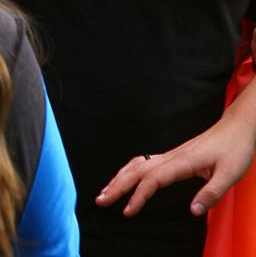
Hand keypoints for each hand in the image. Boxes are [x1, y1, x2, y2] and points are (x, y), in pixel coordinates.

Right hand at [96, 112, 255, 216]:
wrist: (237, 128)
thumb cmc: (234, 149)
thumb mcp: (230, 175)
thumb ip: (211, 193)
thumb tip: (193, 211)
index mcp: (182, 162)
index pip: (152, 180)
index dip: (137, 196)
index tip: (127, 211)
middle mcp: (171, 157)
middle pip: (136, 171)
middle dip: (116, 186)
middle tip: (101, 200)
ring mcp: (170, 155)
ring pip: (136, 165)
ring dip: (119, 178)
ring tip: (106, 191)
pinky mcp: (172, 155)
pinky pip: (143, 162)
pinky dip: (128, 171)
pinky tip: (125, 177)